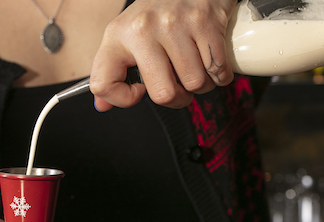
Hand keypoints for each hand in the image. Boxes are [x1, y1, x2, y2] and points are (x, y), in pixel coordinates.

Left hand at [90, 0, 236, 110]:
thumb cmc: (159, 14)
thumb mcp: (127, 37)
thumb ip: (113, 72)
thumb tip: (103, 106)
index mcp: (117, 35)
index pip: (103, 83)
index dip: (122, 99)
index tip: (139, 90)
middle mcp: (142, 29)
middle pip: (163, 94)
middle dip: (178, 98)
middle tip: (180, 85)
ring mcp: (174, 24)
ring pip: (195, 84)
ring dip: (202, 85)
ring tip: (197, 69)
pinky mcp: (203, 21)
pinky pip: (218, 70)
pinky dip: (221, 75)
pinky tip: (214, 64)